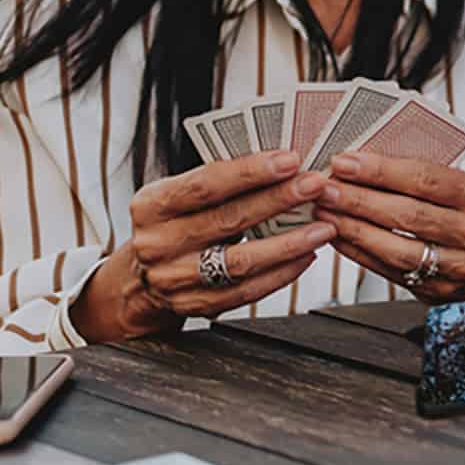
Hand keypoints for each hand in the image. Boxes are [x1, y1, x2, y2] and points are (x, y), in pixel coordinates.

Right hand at [73, 151, 338, 342]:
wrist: (140, 280)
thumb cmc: (176, 224)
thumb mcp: (178, 197)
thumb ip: (218, 182)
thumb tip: (281, 163)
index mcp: (151, 205)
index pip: (204, 185)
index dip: (249, 172)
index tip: (290, 159)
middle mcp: (157, 243)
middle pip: (228, 220)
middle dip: (278, 200)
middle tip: (317, 186)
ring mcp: (174, 279)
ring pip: (241, 261)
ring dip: (289, 243)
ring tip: (324, 227)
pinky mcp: (195, 305)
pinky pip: (247, 291)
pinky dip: (282, 273)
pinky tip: (306, 255)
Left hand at [319, 153, 464, 302]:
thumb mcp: (463, 186)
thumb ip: (420, 176)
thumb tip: (359, 163)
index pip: (427, 179)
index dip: (381, 170)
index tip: (345, 162)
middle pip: (409, 214)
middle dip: (359, 199)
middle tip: (325, 188)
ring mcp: (462, 268)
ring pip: (398, 248)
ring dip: (354, 229)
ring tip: (325, 213)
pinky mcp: (442, 291)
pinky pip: (392, 272)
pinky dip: (361, 253)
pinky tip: (340, 237)